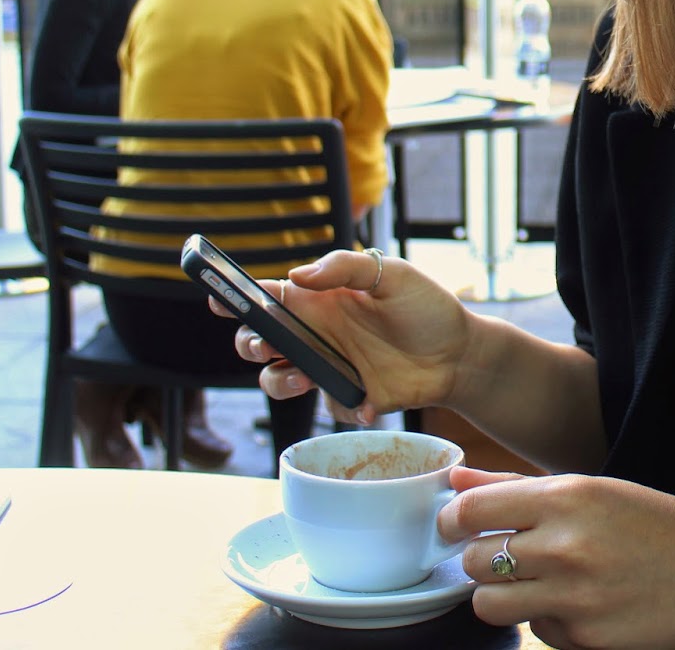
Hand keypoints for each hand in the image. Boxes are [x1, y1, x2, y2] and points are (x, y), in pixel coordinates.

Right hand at [207, 249, 471, 423]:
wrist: (459, 353)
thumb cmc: (425, 307)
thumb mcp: (391, 274)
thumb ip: (345, 268)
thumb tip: (297, 277)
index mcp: (320, 301)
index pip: (268, 298)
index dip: (236, 298)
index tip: (216, 298)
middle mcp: (316, 335)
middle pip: (259, 342)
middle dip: (248, 343)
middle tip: (265, 343)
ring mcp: (329, 368)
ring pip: (277, 378)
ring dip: (276, 379)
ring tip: (301, 374)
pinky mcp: (348, 397)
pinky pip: (326, 406)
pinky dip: (341, 406)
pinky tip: (368, 399)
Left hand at [440, 467, 674, 649]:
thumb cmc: (658, 525)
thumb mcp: (595, 489)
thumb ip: (517, 486)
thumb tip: (456, 478)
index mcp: (569, 498)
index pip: (472, 510)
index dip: (453, 518)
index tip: (456, 524)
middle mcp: (566, 547)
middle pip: (473, 560)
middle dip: (478, 558)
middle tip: (501, 554)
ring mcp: (574, 598)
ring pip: (488, 604)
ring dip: (500, 594)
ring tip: (530, 582)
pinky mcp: (583, 639)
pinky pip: (533, 629)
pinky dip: (544, 618)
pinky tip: (576, 603)